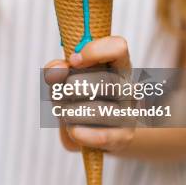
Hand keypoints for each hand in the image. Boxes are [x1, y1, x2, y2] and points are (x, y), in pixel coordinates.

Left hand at [44, 36, 135, 154]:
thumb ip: (56, 69)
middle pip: (103, 80)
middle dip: (72, 87)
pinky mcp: (124, 136)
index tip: (73, 60)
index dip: (95, 51)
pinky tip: (74, 130)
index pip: (118, 47)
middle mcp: (128, 86)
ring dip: (70, 112)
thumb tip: (58, 69)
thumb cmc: (77, 97)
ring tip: (65, 113)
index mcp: (118, 64)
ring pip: (98, 110)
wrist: (90, 130)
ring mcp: (129, 112)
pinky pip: (102, 136)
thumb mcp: (63, 78)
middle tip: (61, 92)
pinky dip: (80, 133)